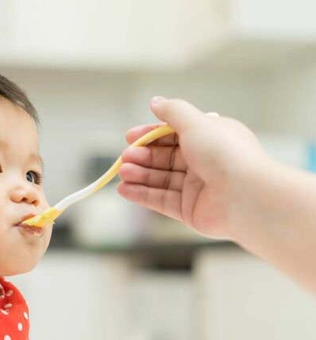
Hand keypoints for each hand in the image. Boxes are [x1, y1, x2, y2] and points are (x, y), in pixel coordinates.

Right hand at [117, 97, 270, 239]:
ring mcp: (197, 187)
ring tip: (122, 173)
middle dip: (142, 156)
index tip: (129, 137)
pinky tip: (124, 189)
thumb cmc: (225, 154)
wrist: (246, 196)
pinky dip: (142, 195)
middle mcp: (204, 162)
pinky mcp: (190, 210)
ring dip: (139, 175)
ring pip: (160, 179)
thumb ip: (173, 111)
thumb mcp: (196, 123)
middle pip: (164, 158)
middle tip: (124, 158)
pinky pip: (161, 200)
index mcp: (210, 138)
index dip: (150, 135)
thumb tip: (155, 101)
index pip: (173, 135)